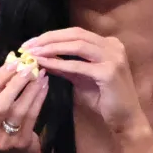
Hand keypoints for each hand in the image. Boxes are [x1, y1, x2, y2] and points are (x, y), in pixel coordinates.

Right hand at [0, 54, 49, 152]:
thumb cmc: (2, 128)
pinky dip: (39, 98)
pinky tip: (44, 86)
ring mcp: (4, 140)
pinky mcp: (21, 143)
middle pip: (0, 104)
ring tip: (40, 74)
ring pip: (18, 110)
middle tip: (28, 67)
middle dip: (15, 83)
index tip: (13, 62)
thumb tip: (12, 61)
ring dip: (31, 89)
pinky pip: (32, 116)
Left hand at [23, 28, 146, 135]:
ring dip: (52, 47)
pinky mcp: (109, 72)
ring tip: (33, 53)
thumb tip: (41, 57)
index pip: (76, 33)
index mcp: (108, 44)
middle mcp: (113, 45)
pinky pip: (79, 64)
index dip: (52, 35)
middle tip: (27, 45)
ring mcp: (113, 57)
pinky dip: (60, 63)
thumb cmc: (104, 100)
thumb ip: (64, 66)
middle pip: (75, 34)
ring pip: (77, 45)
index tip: (31, 42)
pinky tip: (44, 64)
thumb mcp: (80, 78)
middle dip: (48, 38)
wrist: (125, 119)